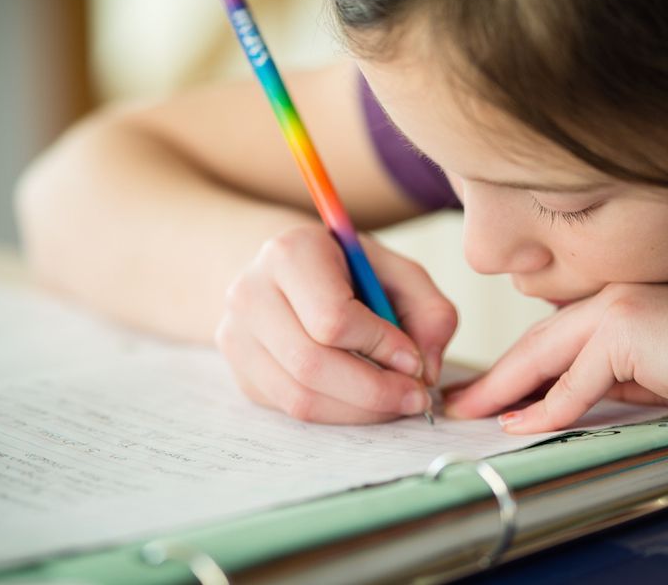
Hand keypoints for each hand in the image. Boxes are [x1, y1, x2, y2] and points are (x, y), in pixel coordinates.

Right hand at [216, 224, 457, 423]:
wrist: (289, 272)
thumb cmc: (349, 271)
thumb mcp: (398, 272)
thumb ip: (430, 312)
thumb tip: (426, 371)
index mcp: (290, 253)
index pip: (331, 317)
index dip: (380, 346)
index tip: (415, 360)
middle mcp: (251, 293)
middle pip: (311, 364)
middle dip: (374, 390)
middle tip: (415, 397)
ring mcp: (237, 336)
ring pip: (300, 396)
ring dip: (359, 411)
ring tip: (395, 402)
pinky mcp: (242, 372)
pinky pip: (291, 409)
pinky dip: (338, 414)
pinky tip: (364, 401)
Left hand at [445, 283, 667, 432]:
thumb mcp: (649, 374)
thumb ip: (606, 380)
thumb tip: (561, 401)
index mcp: (612, 307)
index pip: (550, 340)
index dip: (514, 368)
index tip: (487, 392)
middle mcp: (607, 300)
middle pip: (535, 344)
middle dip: (495, 377)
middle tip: (460, 401)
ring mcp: (615, 309)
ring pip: (542, 355)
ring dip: (503, 389)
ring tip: (471, 411)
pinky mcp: (626, 328)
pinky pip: (575, 379)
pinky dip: (546, 406)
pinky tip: (519, 422)